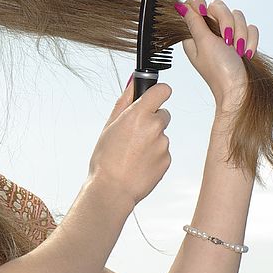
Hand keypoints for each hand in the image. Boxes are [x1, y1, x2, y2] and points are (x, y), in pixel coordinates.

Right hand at [88, 75, 171, 205]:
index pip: (163, 90)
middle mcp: (154, 127)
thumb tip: (132, 83)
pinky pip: (163, 151)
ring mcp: (163, 144)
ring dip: (151, 140)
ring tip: (132, 153)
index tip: (153, 98)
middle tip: (133, 134)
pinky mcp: (167, 160)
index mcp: (138, 114)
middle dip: (152, 120)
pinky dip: (153, 155)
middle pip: (163, 113)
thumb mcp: (109, 125)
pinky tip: (138, 163)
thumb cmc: (105, 159)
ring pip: (161, 134)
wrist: (112, 189)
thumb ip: (124, 101)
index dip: (158, 93)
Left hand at [175, 0, 258, 106]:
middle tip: (227, 39)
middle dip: (226, 22)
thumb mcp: (203, 43)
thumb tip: (181, 6)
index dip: (201, 5)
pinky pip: (250, 28)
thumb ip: (194, 22)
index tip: (206, 12)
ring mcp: (227, 36)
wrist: (240, 88)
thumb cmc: (219, 71)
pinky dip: (250, 40)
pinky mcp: (242, 40)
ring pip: (237, 16)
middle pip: (218, 7)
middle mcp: (210, 32)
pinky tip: (246, 53)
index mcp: (195, 34)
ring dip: (240, 33)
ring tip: (237, 51)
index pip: (195, 5)